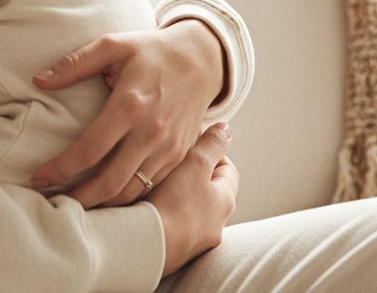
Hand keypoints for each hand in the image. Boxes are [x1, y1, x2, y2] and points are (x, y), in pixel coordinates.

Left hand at [29, 21, 224, 205]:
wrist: (200, 59)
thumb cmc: (150, 50)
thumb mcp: (112, 45)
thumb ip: (74, 63)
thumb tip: (38, 80)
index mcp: (130, 105)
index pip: (90, 149)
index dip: (61, 168)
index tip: (38, 178)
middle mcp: (151, 133)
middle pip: (110, 182)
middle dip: (78, 199)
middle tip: (51, 204)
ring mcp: (168, 150)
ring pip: (131, 192)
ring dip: (101, 205)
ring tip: (73, 207)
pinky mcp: (179, 157)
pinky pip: (150, 189)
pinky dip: (126, 200)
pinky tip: (105, 200)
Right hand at [149, 123, 237, 275]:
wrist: (149, 245)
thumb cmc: (175, 203)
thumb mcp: (196, 164)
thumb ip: (211, 145)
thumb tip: (227, 129)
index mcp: (225, 200)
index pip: (227, 168)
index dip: (211, 150)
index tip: (191, 142)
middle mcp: (216, 222)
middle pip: (209, 188)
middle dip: (192, 171)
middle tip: (170, 158)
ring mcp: (197, 238)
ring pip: (191, 206)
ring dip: (179, 192)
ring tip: (156, 180)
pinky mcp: (176, 247)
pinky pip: (175, 221)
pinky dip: (166, 210)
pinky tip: (149, 203)